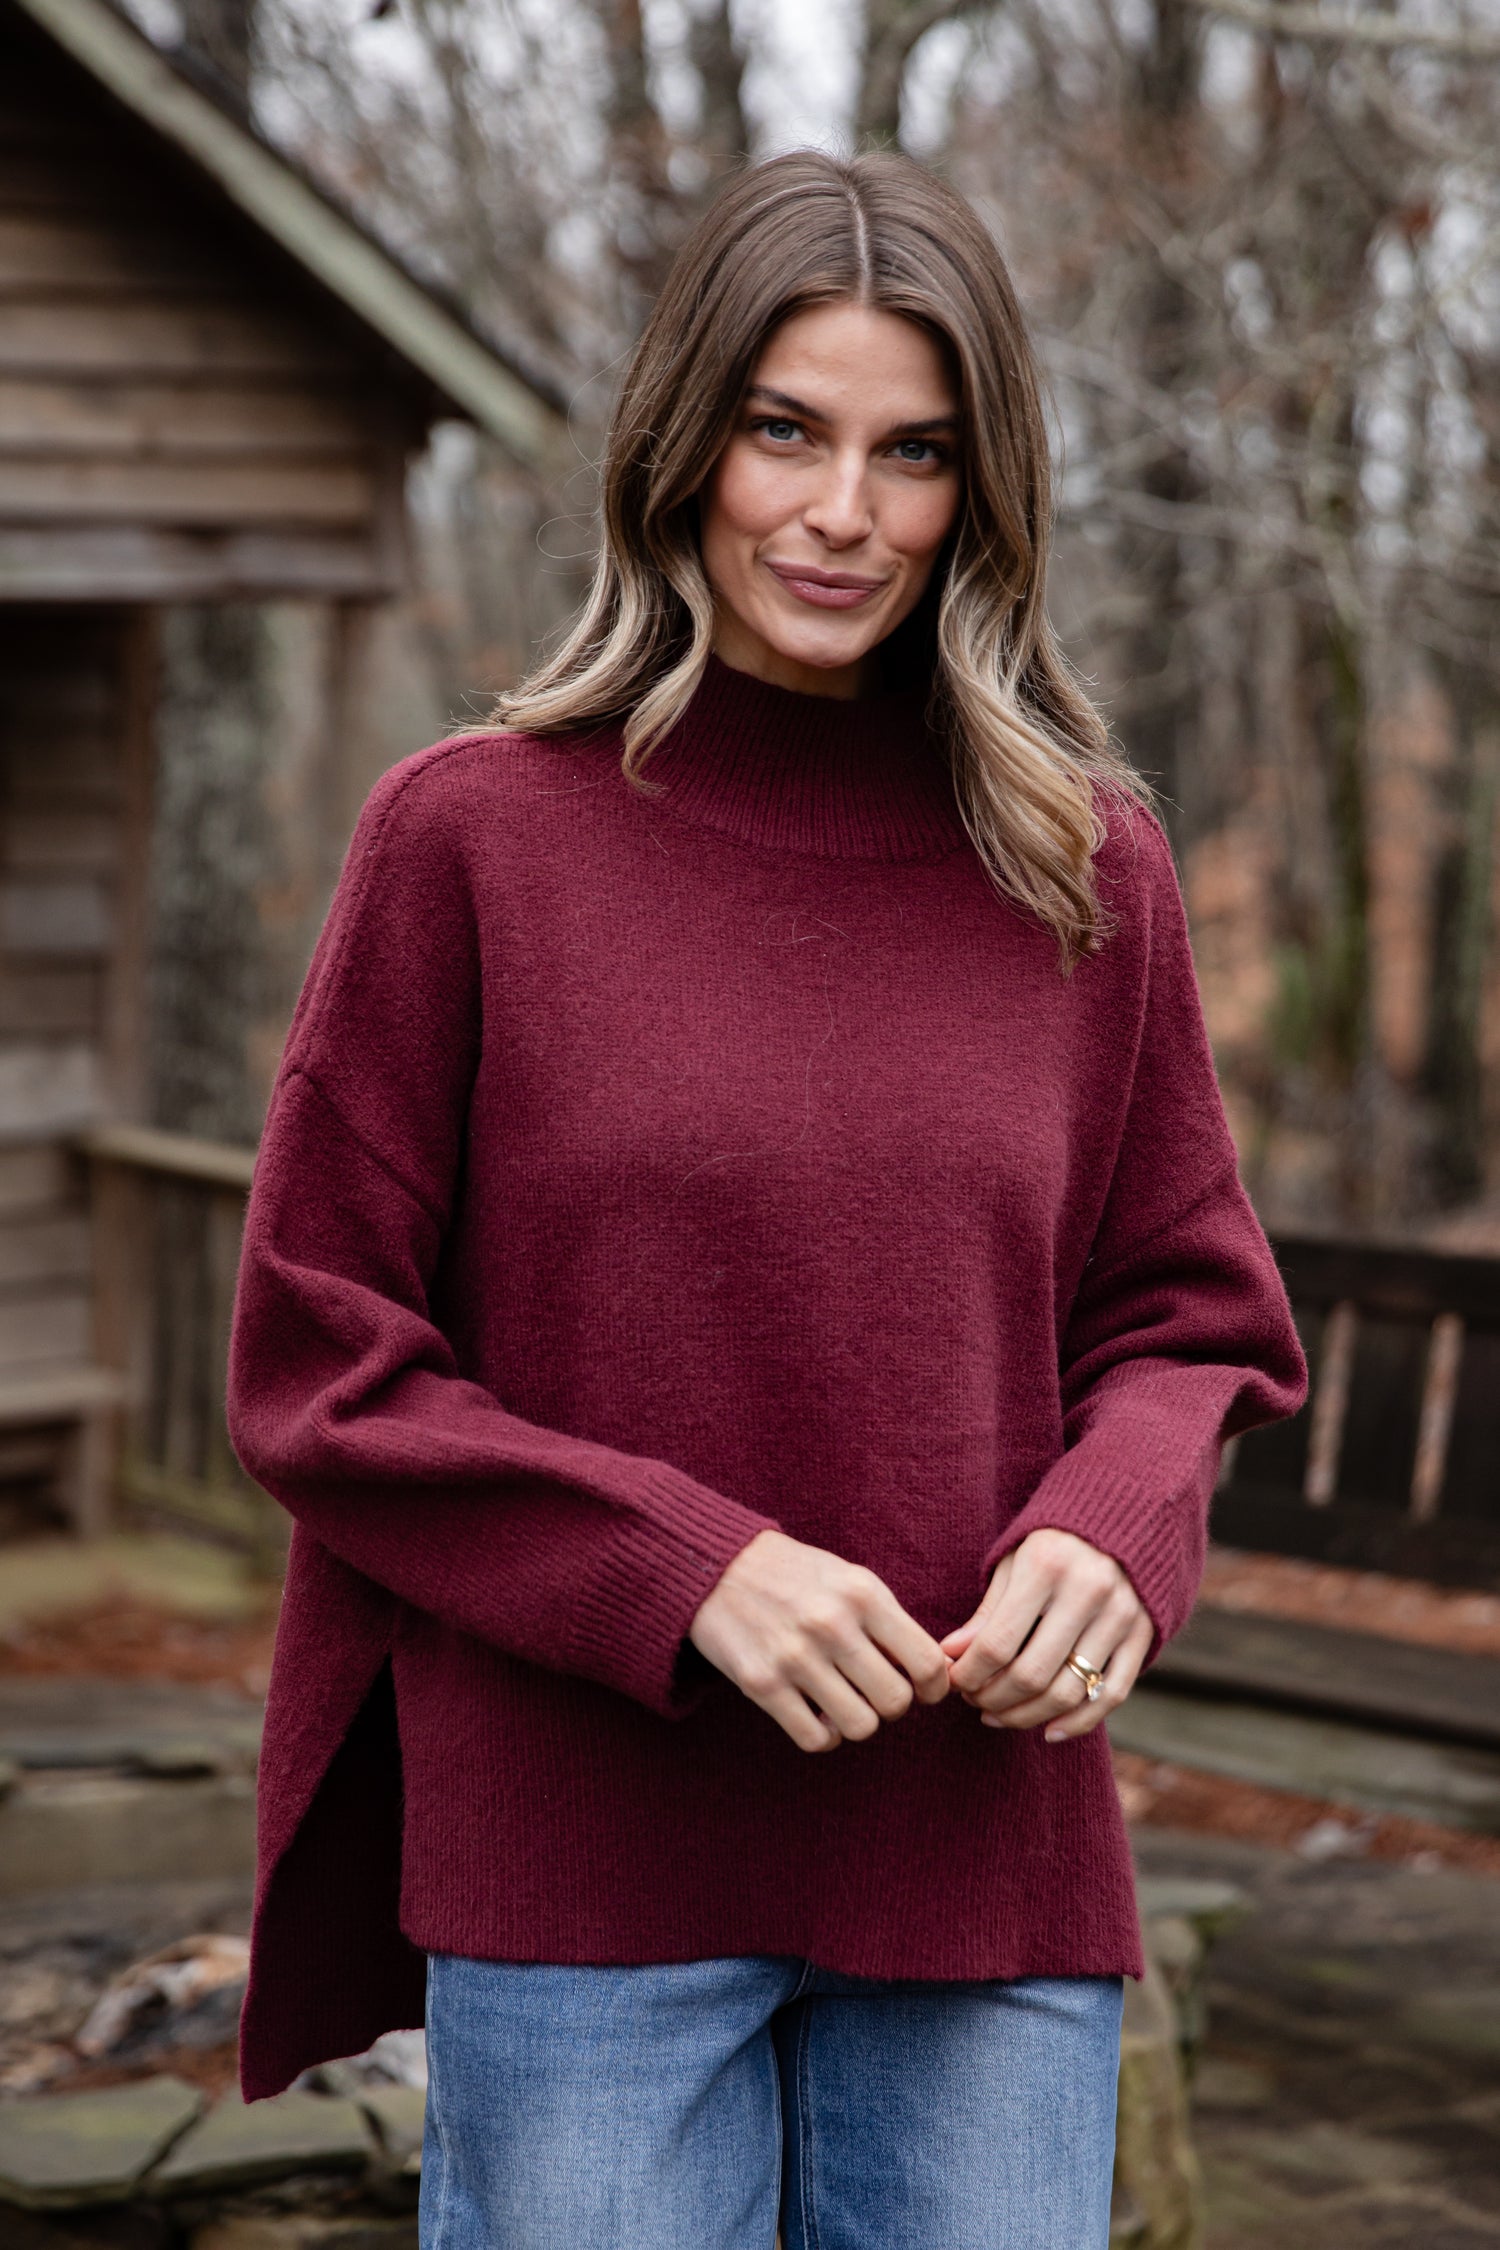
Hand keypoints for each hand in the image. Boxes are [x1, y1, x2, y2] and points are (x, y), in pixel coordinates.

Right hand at [689, 1529, 949, 1753]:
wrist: (717, 1566)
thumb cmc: (795, 1575)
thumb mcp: (849, 1578)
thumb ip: (888, 1621)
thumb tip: (933, 1672)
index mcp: (863, 1593)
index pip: (925, 1662)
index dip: (935, 1687)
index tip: (925, 1691)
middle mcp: (832, 1624)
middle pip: (896, 1702)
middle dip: (894, 1706)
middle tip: (876, 1693)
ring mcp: (795, 1656)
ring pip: (861, 1726)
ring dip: (858, 1721)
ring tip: (845, 1702)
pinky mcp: (762, 1683)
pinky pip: (815, 1739)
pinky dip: (825, 1735)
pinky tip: (818, 1715)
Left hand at [940, 1528, 1151, 1742]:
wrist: (1124, 1517)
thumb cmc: (1054, 1543)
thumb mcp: (1015, 1563)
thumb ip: (987, 1612)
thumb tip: (951, 1658)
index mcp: (1047, 1566)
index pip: (997, 1644)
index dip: (968, 1674)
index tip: (953, 1682)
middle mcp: (1088, 1592)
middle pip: (1031, 1675)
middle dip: (992, 1698)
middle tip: (974, 1700)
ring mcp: (1121, 1616)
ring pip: (1068, 1692)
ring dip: (1026, 1716)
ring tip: (998, 1715)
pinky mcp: (1144, 1635)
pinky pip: (1111, 1695)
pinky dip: (1078, 1722)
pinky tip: (1047, 1730)